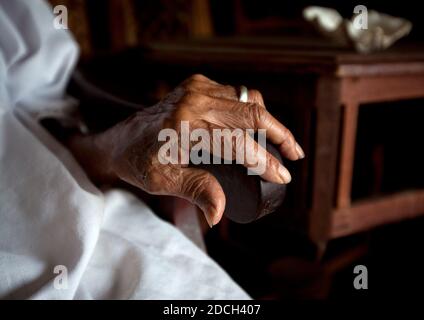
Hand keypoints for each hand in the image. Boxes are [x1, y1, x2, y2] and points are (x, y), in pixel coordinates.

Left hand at [70, 75, 303, 226]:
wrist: (120, 139)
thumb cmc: (138, 162)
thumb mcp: (162, 182)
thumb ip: (196, 191)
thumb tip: (220, 213)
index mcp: (184, 124)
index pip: (237, 142)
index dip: (264, 161)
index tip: (282, 176)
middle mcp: (193, 99)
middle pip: (252, 112)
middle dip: (280, 135)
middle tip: (295, 155)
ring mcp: (196, 88)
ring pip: (248, 99)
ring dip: (269, 121)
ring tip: (283, 144)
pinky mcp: (198, 85)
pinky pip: (236, 94)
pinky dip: (252, 110)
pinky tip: (258, 128)